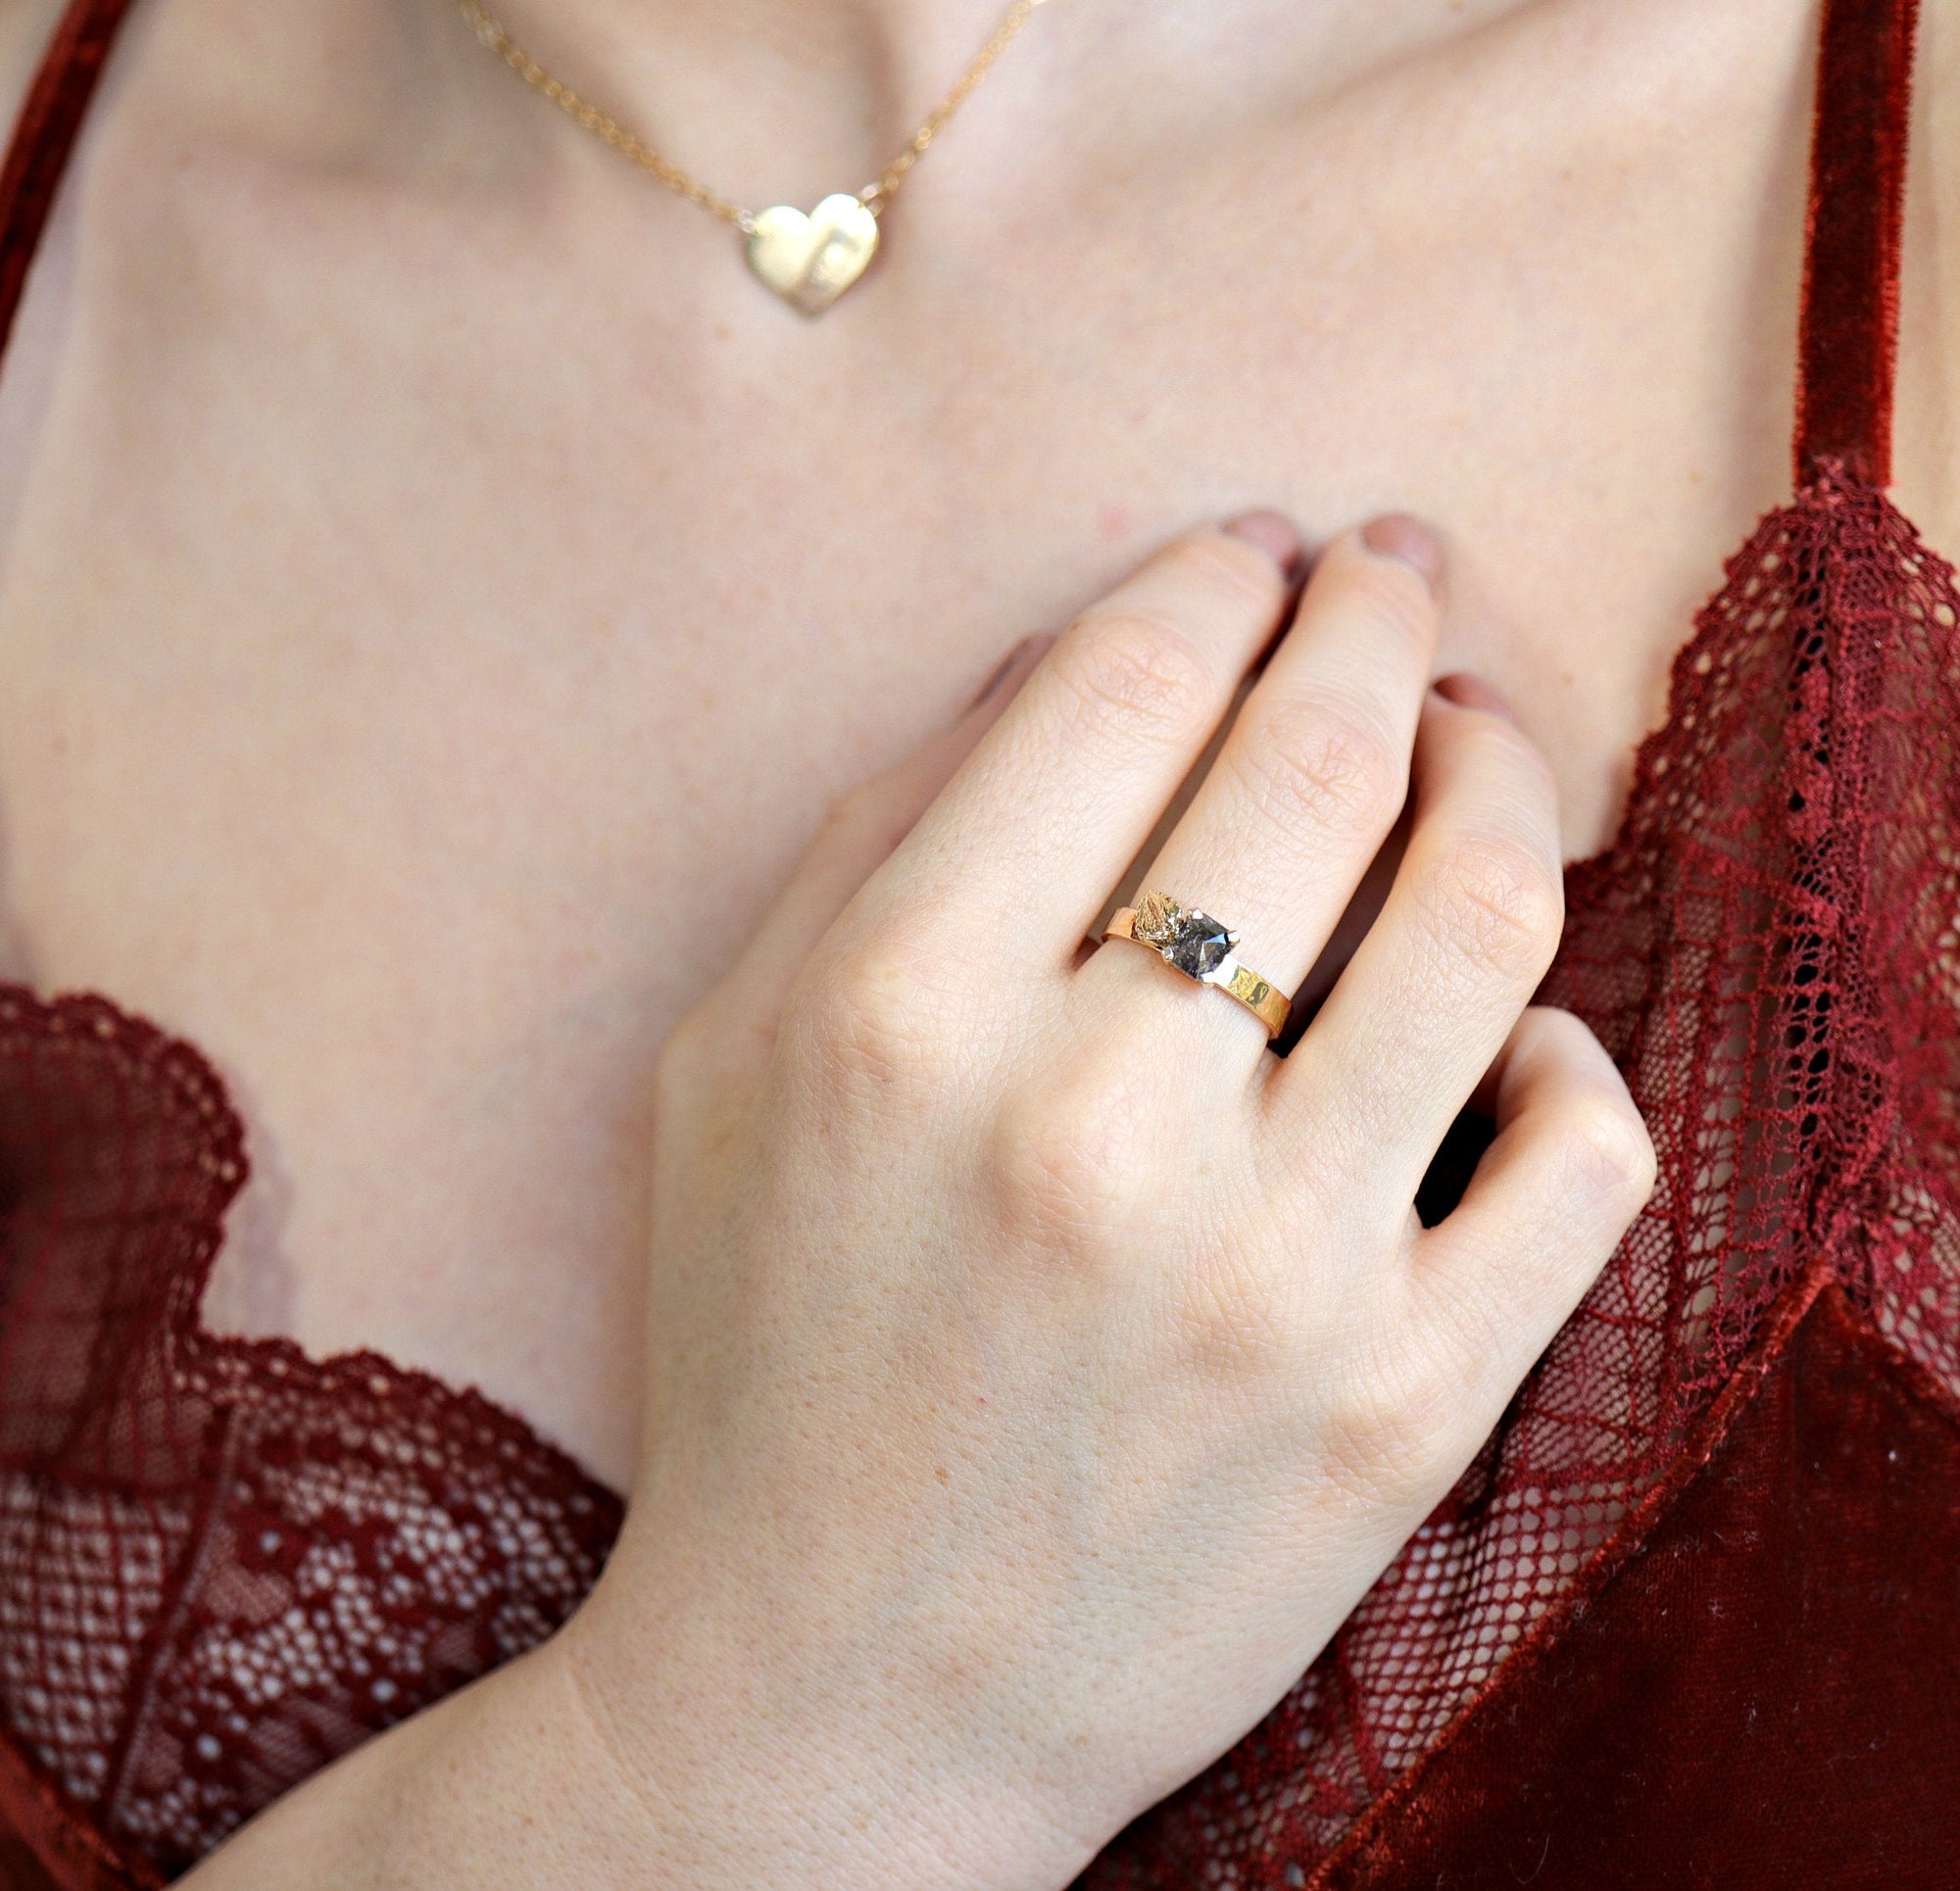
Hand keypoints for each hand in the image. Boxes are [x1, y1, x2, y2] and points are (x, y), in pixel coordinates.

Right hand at [563, 514, 1655, 1888]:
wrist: (838, 1692)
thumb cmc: (770, 1357)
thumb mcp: (729, 1067)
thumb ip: (880, 834)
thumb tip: (1072, 655)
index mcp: (900, 1014)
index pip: (1121, 690)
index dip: (1213, 575)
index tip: (1257, 549)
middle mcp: (1095, 1122)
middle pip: (1317, 761)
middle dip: (1379, 613)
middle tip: (1400, 567)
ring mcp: (1276, 1270)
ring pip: (1487, 918)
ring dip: (1505, 774)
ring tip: (1485, 729)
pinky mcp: (1405, 1405)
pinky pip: (1581, 1151)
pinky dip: (1567, 1048)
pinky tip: (1507, 1029)